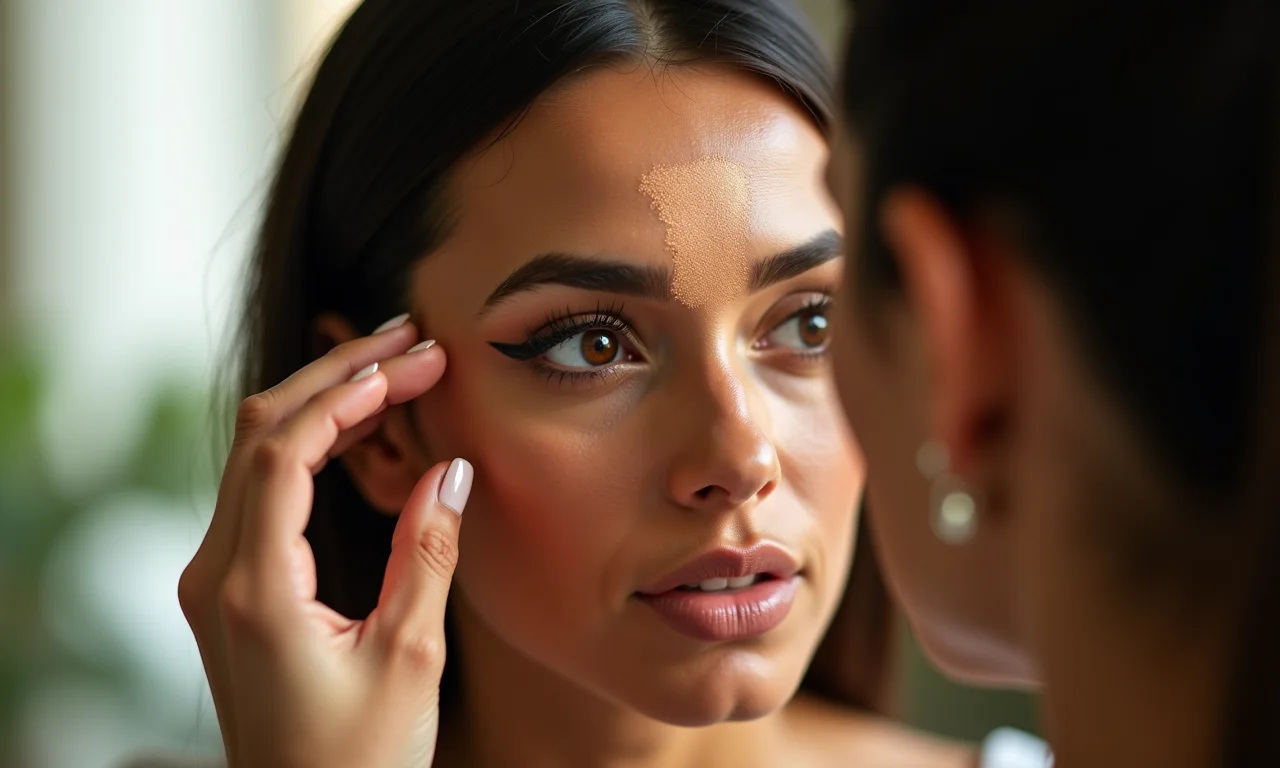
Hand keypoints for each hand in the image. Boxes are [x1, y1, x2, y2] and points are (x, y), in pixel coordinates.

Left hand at [178, 320, 472, 767]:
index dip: (353, 391)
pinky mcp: (229, 589)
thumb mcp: (410, 658)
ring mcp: (214, 580)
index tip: (417, 361)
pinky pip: (260, 488)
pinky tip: (357, 428)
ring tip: (394, 369)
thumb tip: (450, 471)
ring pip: (255, 454)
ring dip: (321, 403)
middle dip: (337, 375)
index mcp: (254, 590)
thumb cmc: (356, 761)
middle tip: (410, 341)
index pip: (287, 450)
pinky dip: (309, 444)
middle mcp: (217, 574)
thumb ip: (429, 554)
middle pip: (261, 433)